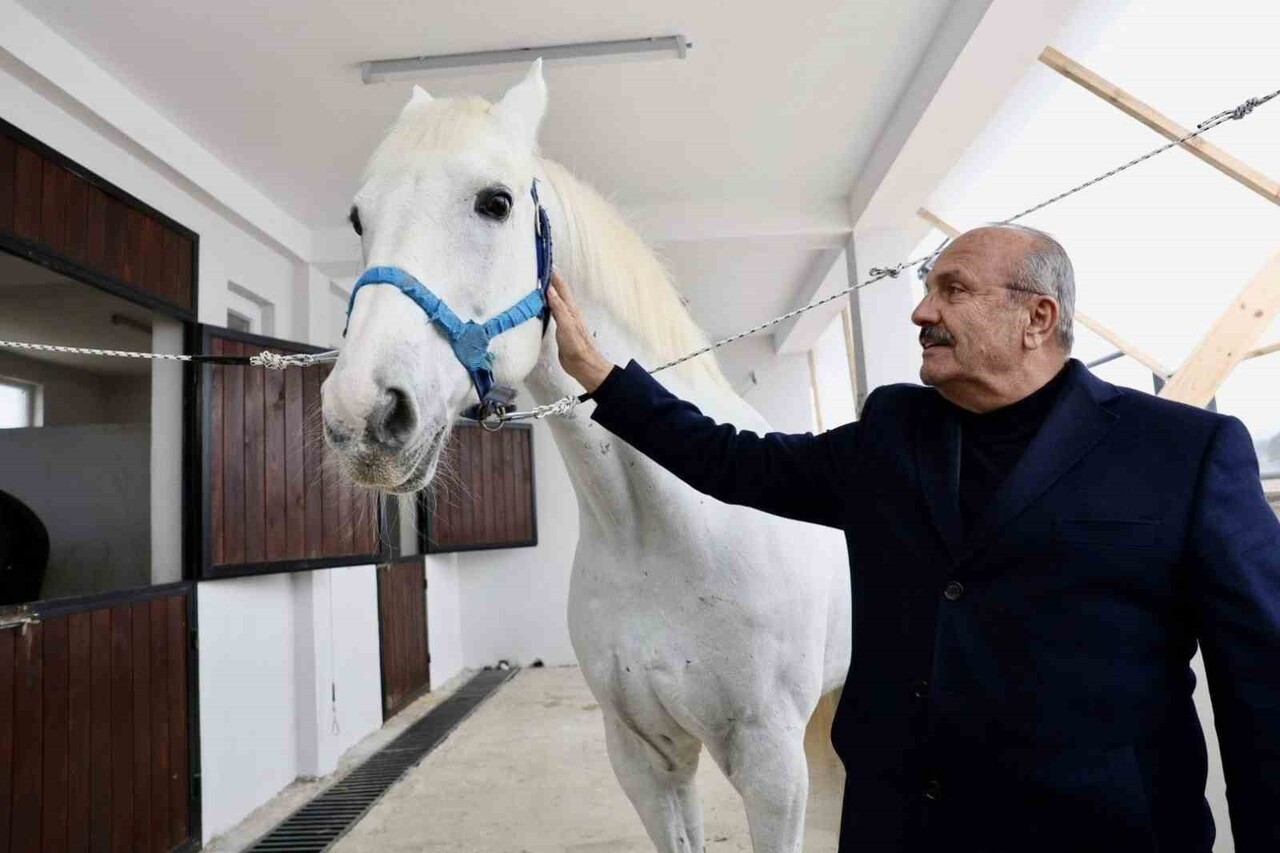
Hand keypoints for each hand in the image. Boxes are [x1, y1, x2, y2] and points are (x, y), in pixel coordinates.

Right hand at [546, 271, 614, 392]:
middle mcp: (568, 312)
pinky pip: (552, 312)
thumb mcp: (566, 326)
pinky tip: (541, 306)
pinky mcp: (561, 330)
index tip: (546, 262)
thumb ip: (558, 308)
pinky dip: (546, 305)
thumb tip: (550, 289)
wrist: (584, 365)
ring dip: (549, 291)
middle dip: (551, 279)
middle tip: (540, 268)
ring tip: (538, 283)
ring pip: (556, 301)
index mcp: (570, 309)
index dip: (554, 275)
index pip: (561, 287)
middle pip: (559, 292)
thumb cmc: (577, 347)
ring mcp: (565, 320)